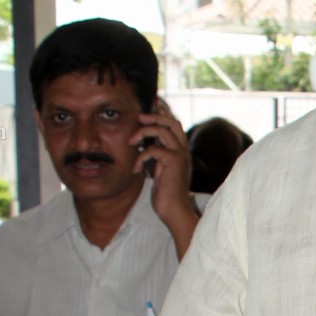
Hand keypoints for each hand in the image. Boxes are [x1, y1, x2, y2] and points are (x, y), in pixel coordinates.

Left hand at [135, 97, 194, 236]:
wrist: (174, 211)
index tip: (152, 103)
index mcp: (181, 151)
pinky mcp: (173, 163)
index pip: (174, 124)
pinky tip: (135, 168)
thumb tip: (144, 145)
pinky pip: (155, 150)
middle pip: (172, 122)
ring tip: (131, 140)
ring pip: (163, 130)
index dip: (164, 112)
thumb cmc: (166, 194)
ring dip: (144, 132)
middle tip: (139, 116)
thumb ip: (157, 156)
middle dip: (154, 116)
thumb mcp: (160, 170)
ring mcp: (180, 156)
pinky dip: (141, 156)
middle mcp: (183, 150)